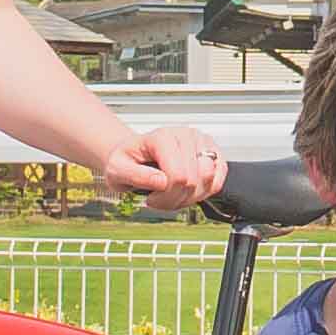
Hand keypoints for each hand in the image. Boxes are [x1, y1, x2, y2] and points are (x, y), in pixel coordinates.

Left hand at [96, 127, 226, 209]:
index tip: (151, 199)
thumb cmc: (127, 160)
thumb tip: (161, 182)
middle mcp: (186, 135)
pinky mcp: (213, 153)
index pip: (177, 176)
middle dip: (175, 199)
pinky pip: (218, 181)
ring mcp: (202, 143)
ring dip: (190, 198)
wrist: (135, 154)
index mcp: (162, 137)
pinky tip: (186, 191)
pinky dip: (203, 193)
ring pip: (208, 182)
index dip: (165, 197)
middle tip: (159, 199)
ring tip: (172, 194)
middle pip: (193, 181)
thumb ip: (136, 176)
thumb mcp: (117, 170)